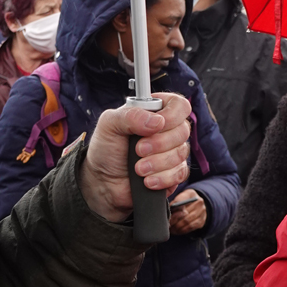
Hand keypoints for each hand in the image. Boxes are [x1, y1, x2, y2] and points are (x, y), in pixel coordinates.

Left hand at [78, 93, 191, 222]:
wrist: (103, 179)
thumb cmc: (107, 147)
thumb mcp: (109, 124)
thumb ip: (131, 116)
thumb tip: (158, 122)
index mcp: (155, 112)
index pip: (179, 105)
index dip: (172, 115)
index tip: (157, 125)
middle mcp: (168, 130)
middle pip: (183, 131)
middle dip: (160, 143)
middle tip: (138, 150)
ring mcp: (173, 151)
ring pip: (181, 154)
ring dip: (157, 163)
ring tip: (138, 168)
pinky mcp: (174, 172)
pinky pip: (180, 173)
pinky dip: (162, 178)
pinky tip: (147, 180)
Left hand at [169, 191, 207, 234]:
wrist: (197, 205)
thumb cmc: (185, 202)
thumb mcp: (179, 198)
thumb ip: (174, 203)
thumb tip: (168, 212)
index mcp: (191, 193)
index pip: (180, 200)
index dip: (173, 209)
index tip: (167, 215)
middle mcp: (199, 201)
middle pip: (184, 213)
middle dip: (174, 221)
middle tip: (168, 225)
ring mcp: (202, 211)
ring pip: (187, 221)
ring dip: (178, 227)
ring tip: (171, 229)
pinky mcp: (202, 220)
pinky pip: (191, 227)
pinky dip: (183, 230)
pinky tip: (177, 231)